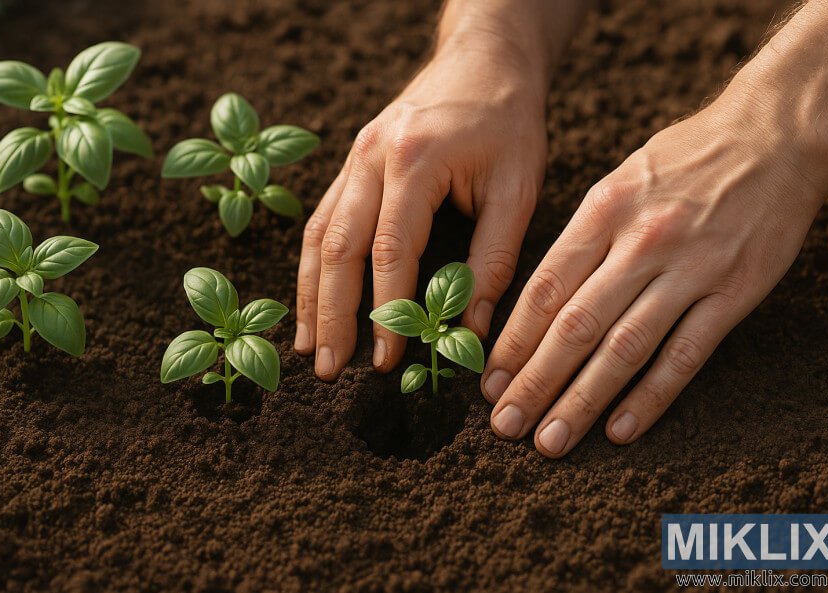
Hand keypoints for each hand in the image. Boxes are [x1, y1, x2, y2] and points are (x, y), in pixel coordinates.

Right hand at [294, 38, 548, 379]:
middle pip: (337, 247)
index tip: (389, 360)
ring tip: (309, 346)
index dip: (387, 311)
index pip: (390, 251)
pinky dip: (314, 265)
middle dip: (331, 313)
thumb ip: (493, 260)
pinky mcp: (351, 164)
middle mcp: (370, 158)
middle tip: (329, 368)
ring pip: (317, 234)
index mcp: (414, 161)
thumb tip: (470, 329)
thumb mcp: (518, 189)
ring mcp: (353, 157)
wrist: (484, 59)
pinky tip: (313, 299)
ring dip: (310, 294)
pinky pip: (321, 218)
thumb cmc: (508, 122)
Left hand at [481, 75, 827, 456]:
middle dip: (534, 382)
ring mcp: (690, 269)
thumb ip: (582, 237)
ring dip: (581, 401)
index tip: (489, 381)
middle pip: (575, 325)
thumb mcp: (618, 181)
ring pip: (623, 348)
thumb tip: (539, 300)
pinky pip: (685, 354)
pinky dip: (651, 397)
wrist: (775, 134)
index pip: (545, 288)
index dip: (513, 341)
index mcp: (603, 211)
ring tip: (549, 441)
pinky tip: (619, 430)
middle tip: (504, 425)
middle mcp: (641, 242)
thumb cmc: (685, 159)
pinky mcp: (734, 292)